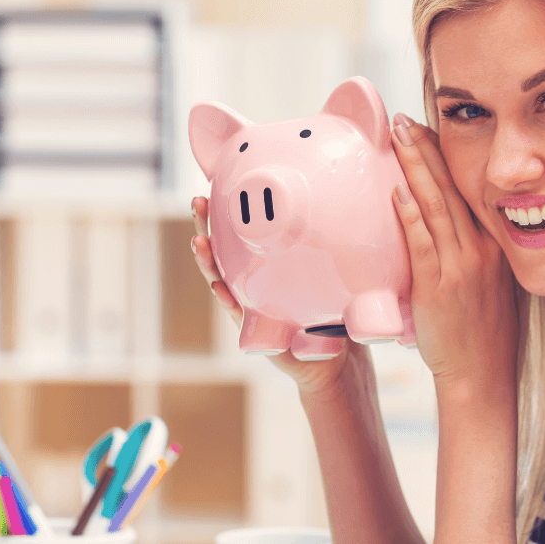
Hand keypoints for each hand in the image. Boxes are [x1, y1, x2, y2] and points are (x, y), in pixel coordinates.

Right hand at [191, 196, 364, 395]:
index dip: (225, 212)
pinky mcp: (253, 328)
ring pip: (220, 278)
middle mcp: (249, 282)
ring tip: (199, 242)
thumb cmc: (331, 310)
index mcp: (263, 267)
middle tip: (197, 203)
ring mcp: (248, 304)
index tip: (214, 187)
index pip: (240, 233)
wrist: (333, 356)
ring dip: (207, 261)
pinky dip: (226, 299)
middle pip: (221, 250)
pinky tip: (218, 287)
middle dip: (205, 226)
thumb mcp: (330, 274)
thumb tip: (347, 200)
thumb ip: (330, 246)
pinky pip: (237, 312)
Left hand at [389, 113, 518, 386]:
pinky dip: (410, 215)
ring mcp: (462, 265)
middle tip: (403, 119)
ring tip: (397, 137)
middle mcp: (482, 248)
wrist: (481, 373)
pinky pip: (424, 243)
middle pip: (453, 187)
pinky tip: (397, 191)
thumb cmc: (476, 329)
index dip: (446, 155)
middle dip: (427, 149)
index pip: (469, 187)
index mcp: (494, 243)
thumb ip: (463, 249)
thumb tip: (431, 221)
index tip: (427, 127)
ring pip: (437, 205)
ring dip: (415, 168)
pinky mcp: (441, 285)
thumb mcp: (482, 280)